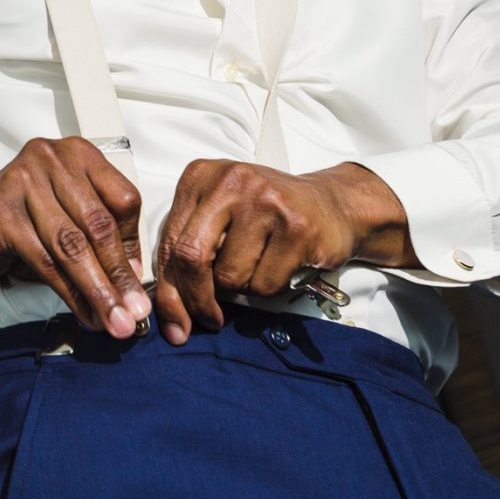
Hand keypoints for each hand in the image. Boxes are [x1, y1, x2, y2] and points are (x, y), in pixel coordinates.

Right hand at [0, 136, 151, 337]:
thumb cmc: (27, 219)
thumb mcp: (71, 217)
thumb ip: (103, 237)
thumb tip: (134, 280)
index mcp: (78, 153)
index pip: (122, 199)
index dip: (132, 246)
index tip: (138, 285)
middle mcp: (51, 158)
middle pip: (97, 223)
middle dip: (118, 275)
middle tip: (134, 314)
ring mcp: (24, 180)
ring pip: (71, 244)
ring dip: (97, 289)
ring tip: (113, 321)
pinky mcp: (2, 211)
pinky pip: (45, 259)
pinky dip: (69, 292)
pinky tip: (83, 312)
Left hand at [150, 159, 411, 344]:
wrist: (330, 204)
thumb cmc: (266, 217)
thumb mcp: (219, 219)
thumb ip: (189, 252)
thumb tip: (170, 314)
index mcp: (200, 176)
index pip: (169, 241)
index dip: (169, 290)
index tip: (174, 323)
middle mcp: (229, 181)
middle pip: (191, 256)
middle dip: (196, 300)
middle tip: (209, 319)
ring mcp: (264, 200)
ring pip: (230, 277)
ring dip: (242, 289)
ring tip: (258, 266)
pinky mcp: (295, 227)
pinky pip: (265, 285)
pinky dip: (269, 289)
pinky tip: (281, 265)